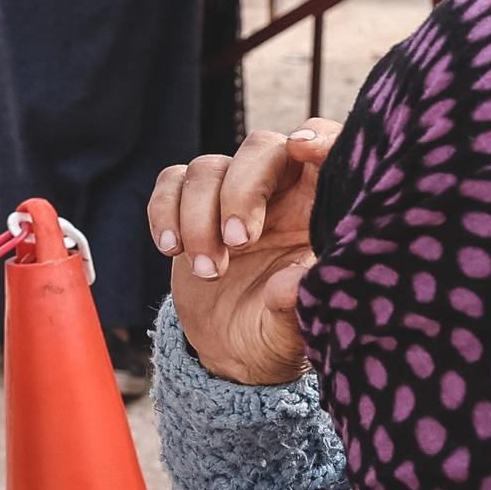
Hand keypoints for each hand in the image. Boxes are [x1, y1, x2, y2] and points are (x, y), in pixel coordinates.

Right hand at [148, 120, 340, 387]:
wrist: (231, 352)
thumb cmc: (276, 333)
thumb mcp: (292, 331)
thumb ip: (295, 306)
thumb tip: (290, 285)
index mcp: (319, 208)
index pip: (326, 150)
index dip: (319, 137)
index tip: (303, 148)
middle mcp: (278, 192)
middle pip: (260, 148)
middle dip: (242, 191)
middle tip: (238, 242)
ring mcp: (230, 195)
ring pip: (209, 168)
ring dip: (199, 218)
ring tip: (208, 272)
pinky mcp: (189, 206)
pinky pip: (171, 182)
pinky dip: (164, 212)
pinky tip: (171, 250)